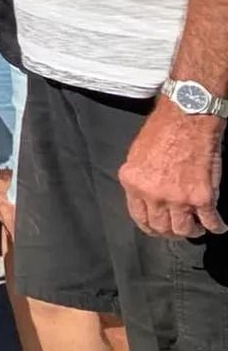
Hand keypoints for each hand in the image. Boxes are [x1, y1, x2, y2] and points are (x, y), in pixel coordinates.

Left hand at [118, 101, 227, 238]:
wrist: (187, 119)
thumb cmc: (161, 131)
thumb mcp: (137, 156)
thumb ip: (141, 180)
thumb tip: (147, 199)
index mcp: (133, 183)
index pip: (139, 217)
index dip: (151, 227)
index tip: (159, 229)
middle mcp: (153, 194)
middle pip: (162, 227)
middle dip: (171, 231)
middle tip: (180, 228)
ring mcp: (178, 198)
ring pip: (184, 230)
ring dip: (192, 231)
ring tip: (197, 227)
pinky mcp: (202, 197)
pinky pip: (211, 222)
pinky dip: (216, 226)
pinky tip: (218, 226)